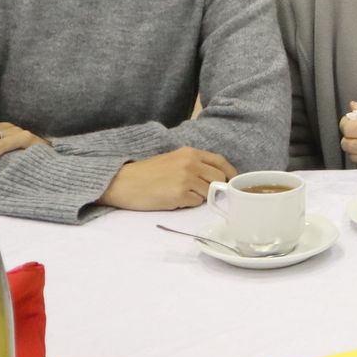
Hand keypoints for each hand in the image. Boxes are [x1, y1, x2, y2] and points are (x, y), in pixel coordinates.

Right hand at [101, 147, 236, 210]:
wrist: (123, 182)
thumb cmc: (146, 173)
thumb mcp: (173, 160)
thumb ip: (194, 164)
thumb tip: (216, 177)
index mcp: (190, 152)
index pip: (220, 161)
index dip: (230, 173)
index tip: (233, 181)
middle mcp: (191, 163)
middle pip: (219, 178)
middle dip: (215, 188)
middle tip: (202, 193)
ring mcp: (186, 179)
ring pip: (208, 193)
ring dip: (199, 197)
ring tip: (181, 194)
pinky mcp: (180, 195)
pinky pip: (195, 203)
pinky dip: (188, 204)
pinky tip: (174, 200)